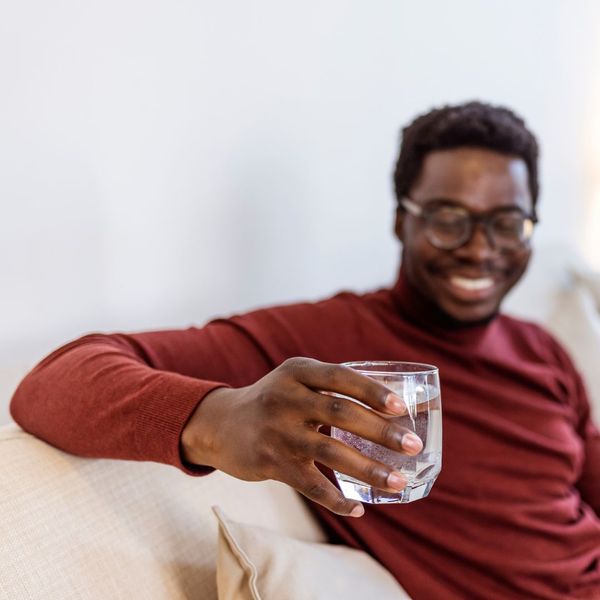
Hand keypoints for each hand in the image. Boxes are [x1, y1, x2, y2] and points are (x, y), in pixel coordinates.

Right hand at [181, 357, 421, 516]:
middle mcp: (286, 398)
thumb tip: (392, 406)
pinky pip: (310, 485)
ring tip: (398, 481)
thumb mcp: (296, 381)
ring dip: (368, 469)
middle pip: (341, 413)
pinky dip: (337, 500)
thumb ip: (332, 387)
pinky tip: (359, 509)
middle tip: (413, 446)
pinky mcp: (271, 462)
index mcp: (297, 372)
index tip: (401, 407)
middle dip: (381, 431)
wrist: (220, 423)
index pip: (340, 376)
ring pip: (330, 452)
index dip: (372, 391)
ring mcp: (278, 431)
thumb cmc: (273, 400)